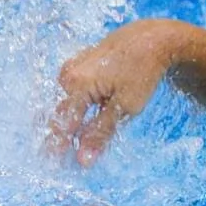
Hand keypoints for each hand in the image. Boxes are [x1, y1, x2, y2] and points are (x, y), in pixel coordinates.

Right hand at [48, 19, 179, 165]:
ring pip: (67, 103)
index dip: (58, 146)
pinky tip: (83, 114)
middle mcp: (67, 75)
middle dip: (62, 136)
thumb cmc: (142, 72)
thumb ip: (100, 133)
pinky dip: (76, 106)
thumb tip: (84, 159)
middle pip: (61, 113)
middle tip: (60, 159)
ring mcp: (70, 68)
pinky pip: (72, 92)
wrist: (151, 39)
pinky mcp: (76, 65)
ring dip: (71, 120)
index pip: (63, 124)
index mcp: (77, 84)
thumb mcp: (126, 106)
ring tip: (71, 140)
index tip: (54, 165)